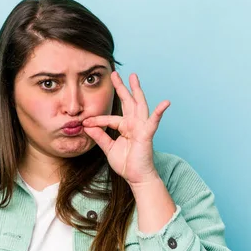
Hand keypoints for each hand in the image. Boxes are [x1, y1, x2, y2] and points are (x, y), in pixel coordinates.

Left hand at [82, 71, 169, 186]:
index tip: (84, 122)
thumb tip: (87, 126)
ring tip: (134, 77)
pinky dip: (160, 112)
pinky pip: (154, 121)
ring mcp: (141, 127)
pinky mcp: (147, 134)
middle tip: (115, 74)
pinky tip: (166, 102)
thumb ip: (99, 137)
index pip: (109, 118)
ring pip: (139, 105)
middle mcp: (133, 124)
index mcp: (124, 127)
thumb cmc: (126, 163)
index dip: (96, 120)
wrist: (136, 177)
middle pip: (127, 102)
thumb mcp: (108, 148)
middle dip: (121, 87)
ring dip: (137, 90)